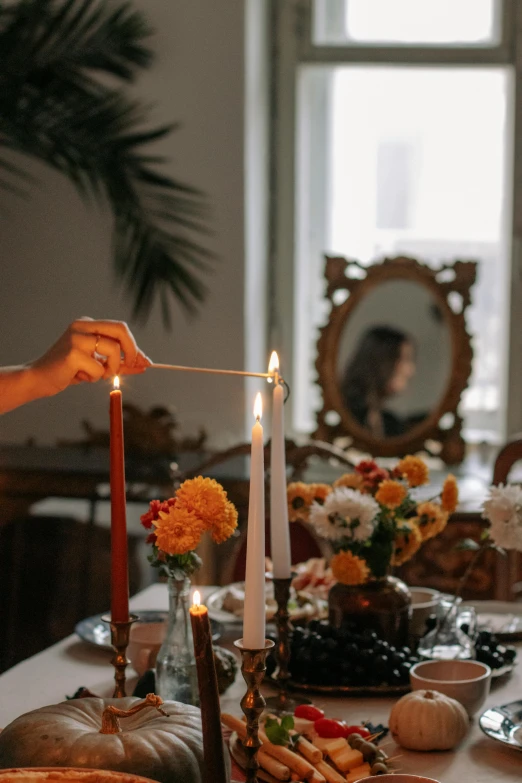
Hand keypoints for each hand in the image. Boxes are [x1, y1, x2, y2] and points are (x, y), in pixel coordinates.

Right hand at [29, 317, 151, 396]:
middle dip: (132, 350)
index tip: (145, 362)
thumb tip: (144, 364)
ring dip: (111, 369)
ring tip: (94, 375)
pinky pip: (99, 369)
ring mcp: (77, 338)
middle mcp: (82, 326)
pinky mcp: (72, 353)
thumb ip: (119, 362)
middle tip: (132, 366)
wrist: (39, 379)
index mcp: (88, 325)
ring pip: (114, 350)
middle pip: (121, 330)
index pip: (120, 329)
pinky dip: (95, 377)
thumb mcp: (98, 364)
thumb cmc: (69, 371)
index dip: (135, 346)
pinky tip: (79, 376)